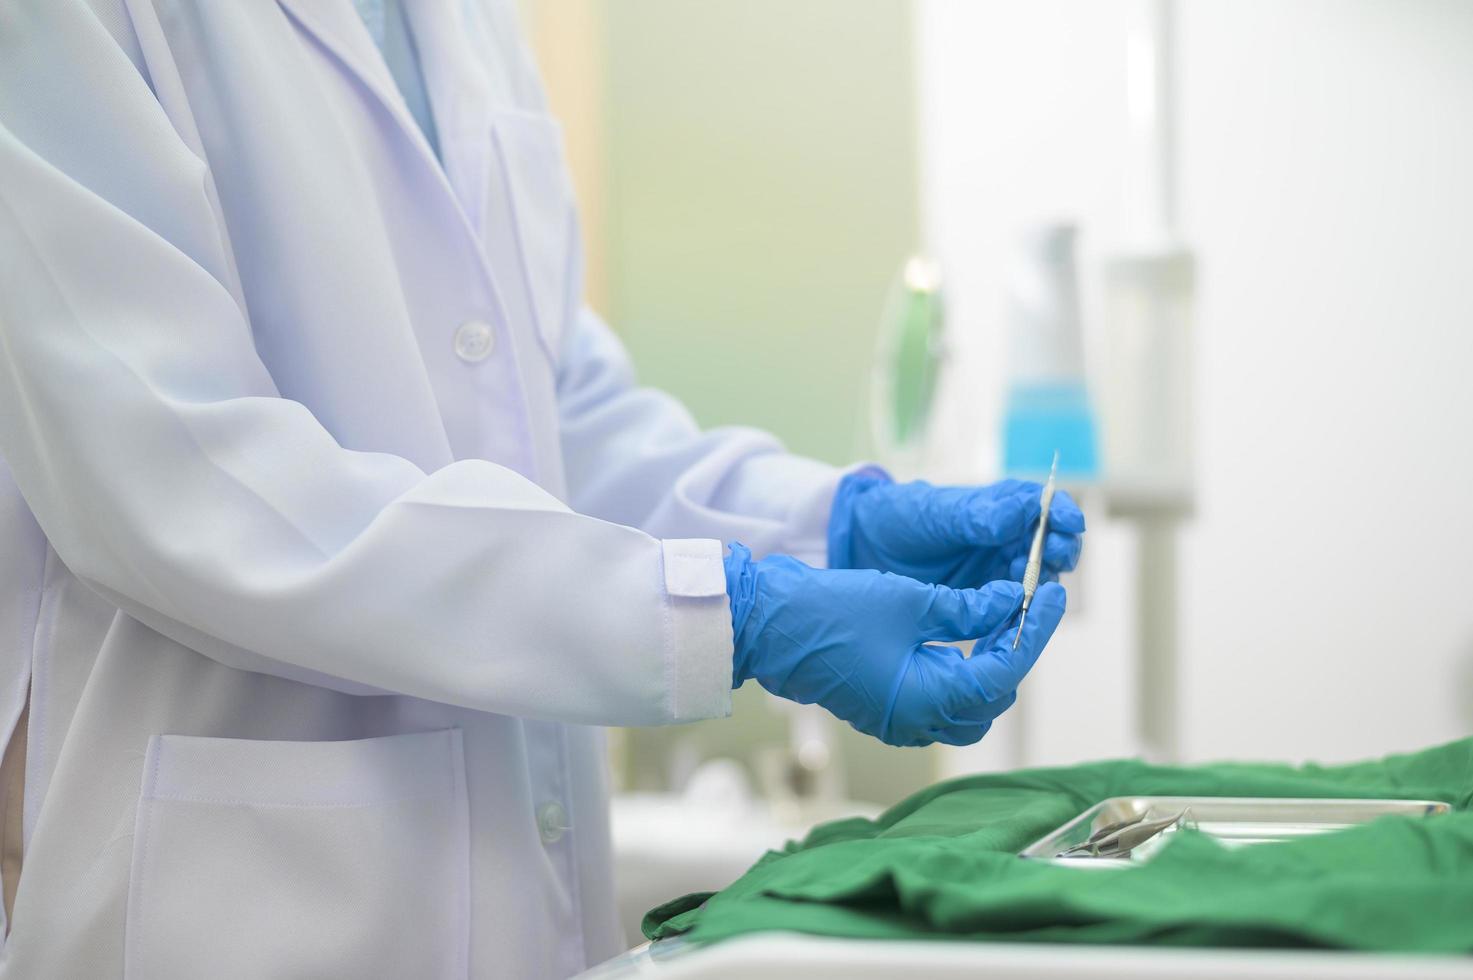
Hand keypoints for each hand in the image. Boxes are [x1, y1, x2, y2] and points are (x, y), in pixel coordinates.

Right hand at [725, 542, 1066, 746]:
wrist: (768, 628)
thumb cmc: (831, 613)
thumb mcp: (909, 601)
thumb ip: (967, 607)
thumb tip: (1008, 601)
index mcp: (928, 698)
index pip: (1004, 670)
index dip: (1033, 630)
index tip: (1049, 594)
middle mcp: (918, 721)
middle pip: (993, 696)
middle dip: (1013, 648)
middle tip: (1022, 601)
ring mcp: (900, 721)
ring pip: (969, 707)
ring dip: (988, 665)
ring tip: (995, 618)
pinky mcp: (885, 710)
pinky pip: (939, 703)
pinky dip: (959, 674)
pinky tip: (960, 635)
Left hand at [828, 471, 1084, 588]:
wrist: (864, 547)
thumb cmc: (900, 517)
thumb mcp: (935, 513)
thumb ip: (977, 516)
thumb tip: (1022, 512)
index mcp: (1000, 506)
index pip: (1044, 506)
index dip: (1062, 513)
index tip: (1071, 523)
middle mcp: (1007, 537)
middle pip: (1050, 544)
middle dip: (1058, 550)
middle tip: (1053, 559)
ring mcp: (999, 570)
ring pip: (1038, 577)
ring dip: (1041, 581)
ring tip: (1028, 585)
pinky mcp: (986, 599)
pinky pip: (1015, 606)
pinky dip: (1020, 610)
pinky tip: (1014, 613)